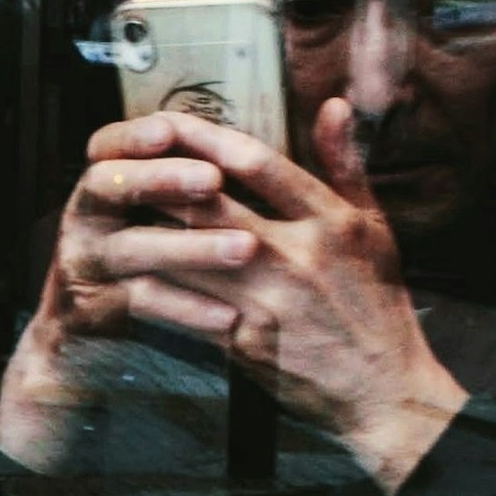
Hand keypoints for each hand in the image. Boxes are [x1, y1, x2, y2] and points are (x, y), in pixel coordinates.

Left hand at [0, 99, 468, 491]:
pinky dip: (154, 285)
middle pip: (210, 206)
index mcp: (331, 223)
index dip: (208, 138)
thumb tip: (332, 105)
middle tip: (125, 157)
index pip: (259, 165)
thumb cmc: (376, 304)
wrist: (382, 390)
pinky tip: (126, 268)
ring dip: (145, 229)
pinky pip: (185, 306)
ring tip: (113, 207)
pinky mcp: (244, 342)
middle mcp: (297, 258)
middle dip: (162, 179)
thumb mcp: (374, 229)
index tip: (172, 121)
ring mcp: (267, 303)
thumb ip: (345, 167)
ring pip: (186, 255)